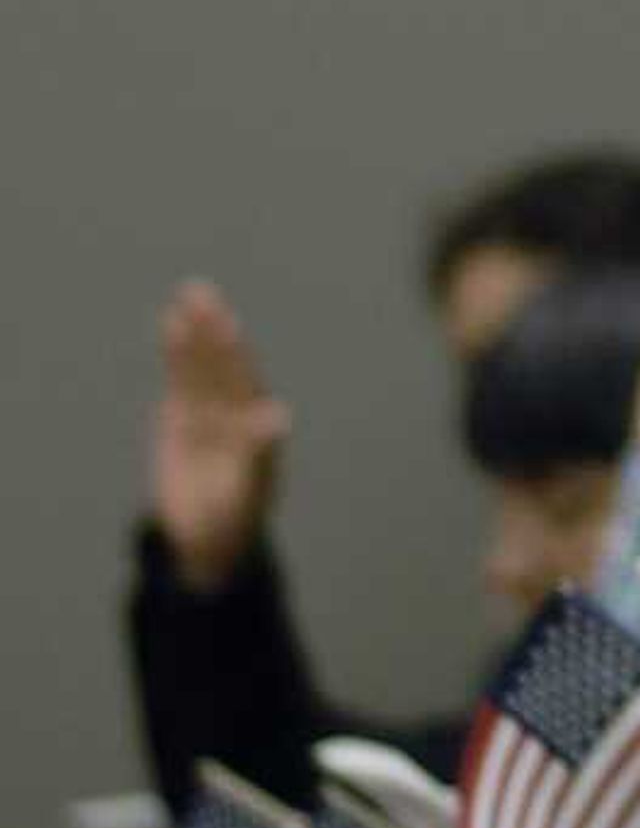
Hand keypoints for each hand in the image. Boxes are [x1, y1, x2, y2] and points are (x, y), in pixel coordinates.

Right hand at [147, 281, 290, 590]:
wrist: (209, 538)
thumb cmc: (236, 516)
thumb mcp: (249, 487)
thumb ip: (260, 451)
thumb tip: (278, 417)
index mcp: (257, 423)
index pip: (244, 381)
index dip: (234, 354)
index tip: (227, 324)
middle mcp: (236, 411)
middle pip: (221, 364)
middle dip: (213, 328)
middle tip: (202, 289)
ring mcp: (208, 412)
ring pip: (200, 366)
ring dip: (194, 331)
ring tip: (189, 293)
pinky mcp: (181, 419)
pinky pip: (180, 379)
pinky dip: (176, 353)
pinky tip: (173, 322)